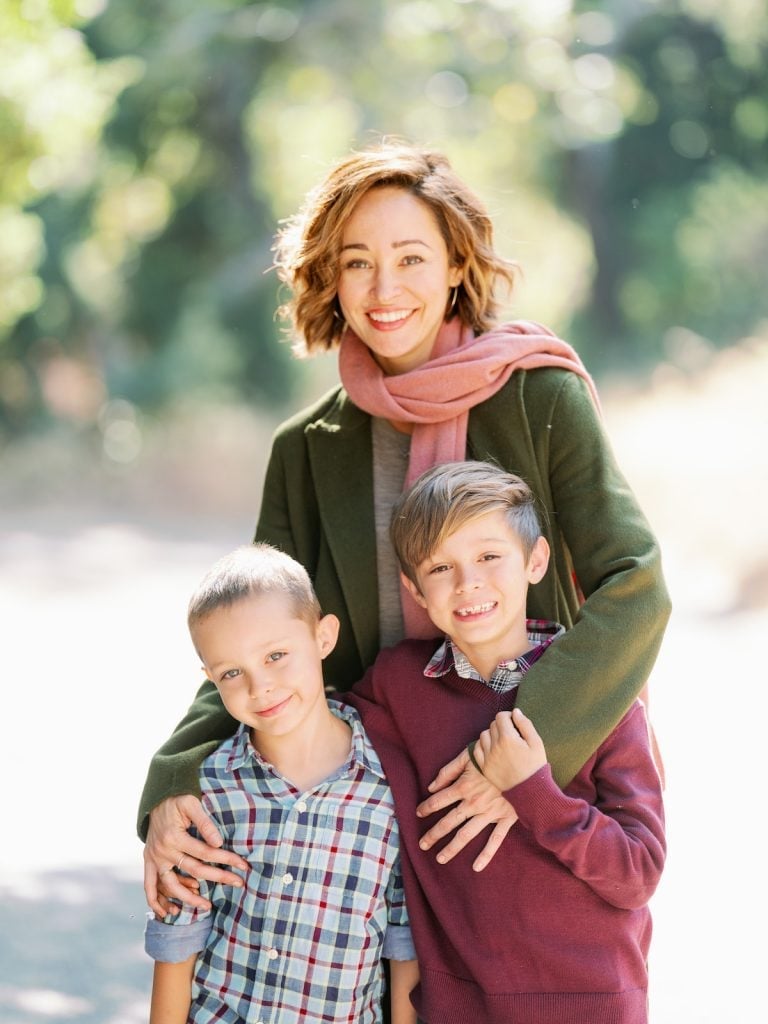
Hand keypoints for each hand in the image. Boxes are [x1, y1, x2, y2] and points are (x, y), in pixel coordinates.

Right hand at [144, 795, 248, 916]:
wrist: (155, 799)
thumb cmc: (177, 800)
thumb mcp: (191, 803)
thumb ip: (204, 822)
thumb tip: (218, 842)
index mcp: (174, 836)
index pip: (206, 852)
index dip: (226, 859)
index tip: (243, 865)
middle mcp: (163, 851)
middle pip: (194, 870)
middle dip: (219, 877)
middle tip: (239, 883)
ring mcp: (154, 859)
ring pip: (171, 886)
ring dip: (189, 899)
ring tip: (207, 906)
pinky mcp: (149, 862)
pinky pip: (149, 886)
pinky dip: (156, 902)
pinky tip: (169, 913)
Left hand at [416, 748, 517, 871]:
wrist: (523, 761)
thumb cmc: (493, 756)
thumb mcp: (467, 756)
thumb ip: (448, 770)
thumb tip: (431, 786)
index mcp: (464, 786)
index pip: (438, 801)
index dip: (426, 807)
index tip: (418, 813)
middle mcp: (474, 802)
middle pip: (448, 822)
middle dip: (433, 834)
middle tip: (422, 845)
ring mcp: (490, 812)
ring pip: (466, 835)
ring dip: (452, 848)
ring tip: (440, 858)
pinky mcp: (506, 818)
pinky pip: (495, 840)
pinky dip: (486, 855)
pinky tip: (476, 867)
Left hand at [476, 708, 546, 792]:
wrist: (530, 791)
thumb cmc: (536, 766)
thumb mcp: (537, 743)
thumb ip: (525, 724)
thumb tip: (515, 712)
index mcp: (508, 738)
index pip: (501, 716)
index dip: (508, 716)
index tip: (514, 722)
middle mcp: (495, 746)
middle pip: (492, 725)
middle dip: (501, 725)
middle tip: (511, 733)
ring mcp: (488, 758)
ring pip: (483, 735)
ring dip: (492, 734)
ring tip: (502, 741)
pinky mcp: (484, 767)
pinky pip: (477, 749)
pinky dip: (483, 746)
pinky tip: (492, 749)